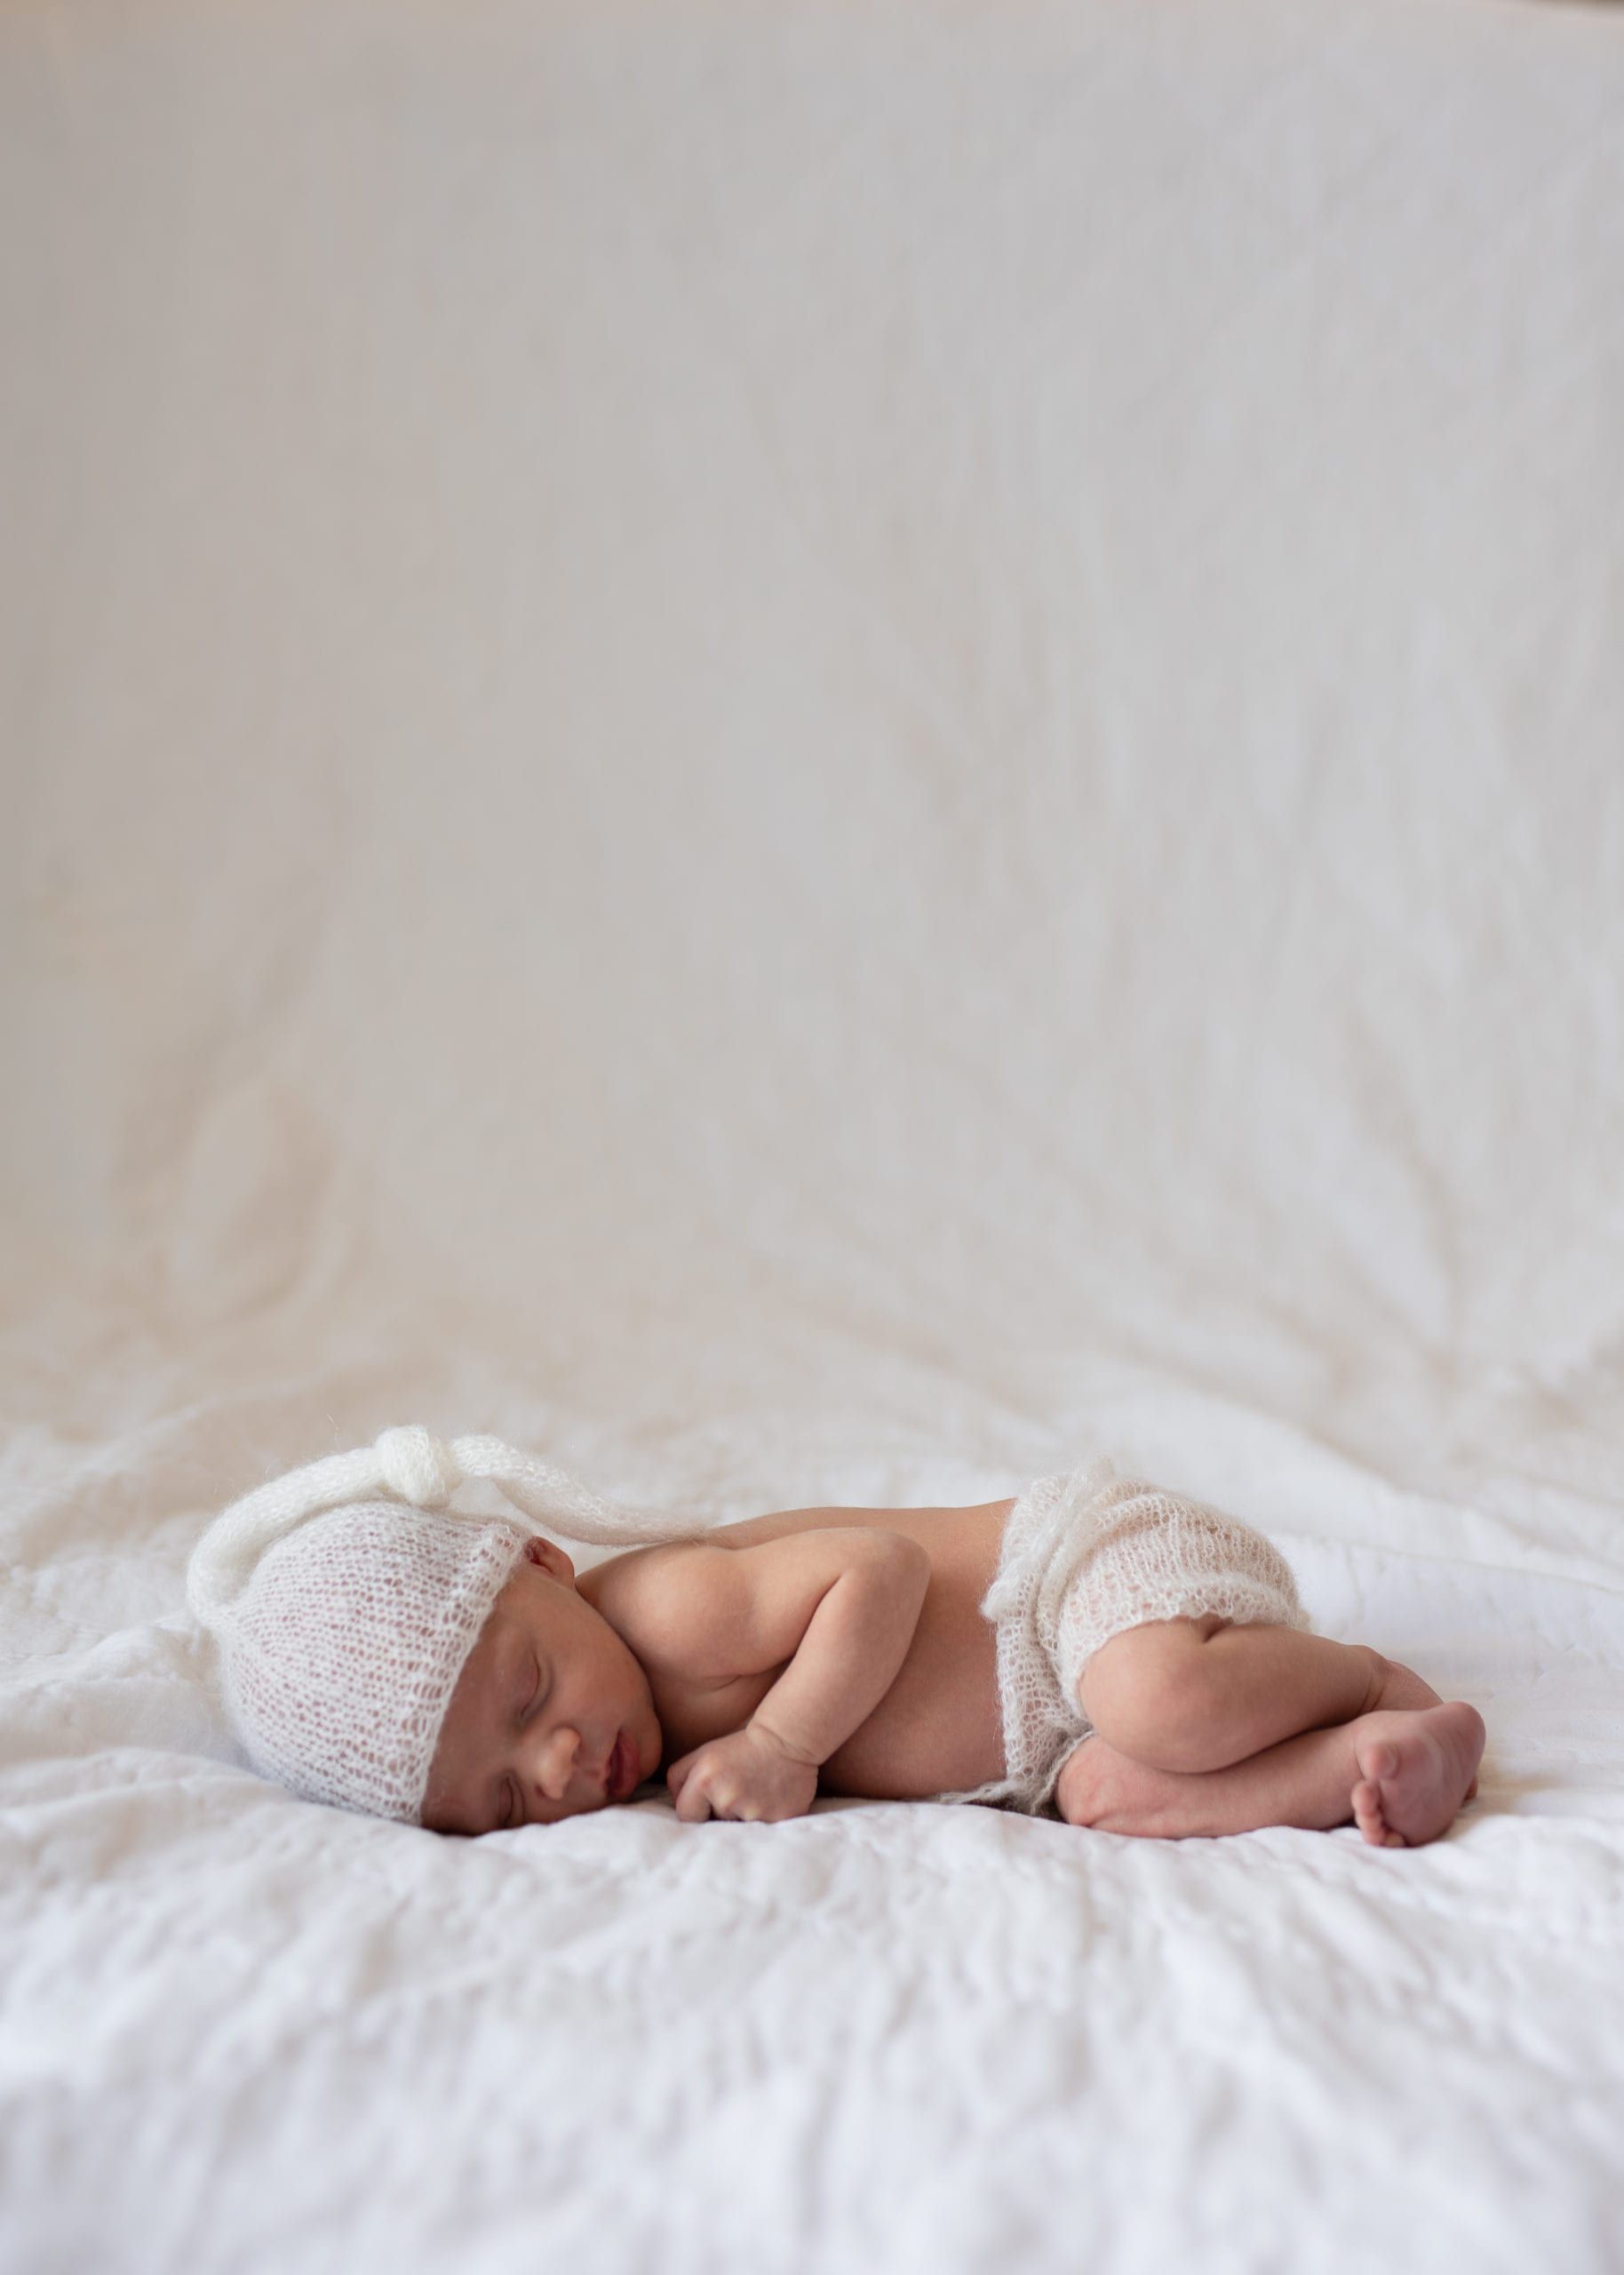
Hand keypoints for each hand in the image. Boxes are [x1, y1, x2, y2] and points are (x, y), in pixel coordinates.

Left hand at [665, 1723, 819, 1823]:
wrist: (787, 1739)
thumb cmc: (740, 1748)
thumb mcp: (702, 1755)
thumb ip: (678, 1780)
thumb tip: (677, 1808)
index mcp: (705, 1780)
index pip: (686, 1817)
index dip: (697, 1809)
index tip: (712, 1797)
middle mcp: (728, 1798)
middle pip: (713, 1826)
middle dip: (721, 1815)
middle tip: (739, 1791)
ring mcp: (755, 1811)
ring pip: (739, 1831)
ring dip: (744, 1818)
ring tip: (756, 1794)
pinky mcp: (780, 1819)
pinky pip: (764, 1832)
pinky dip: (766, 1820)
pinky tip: (772, 1800)